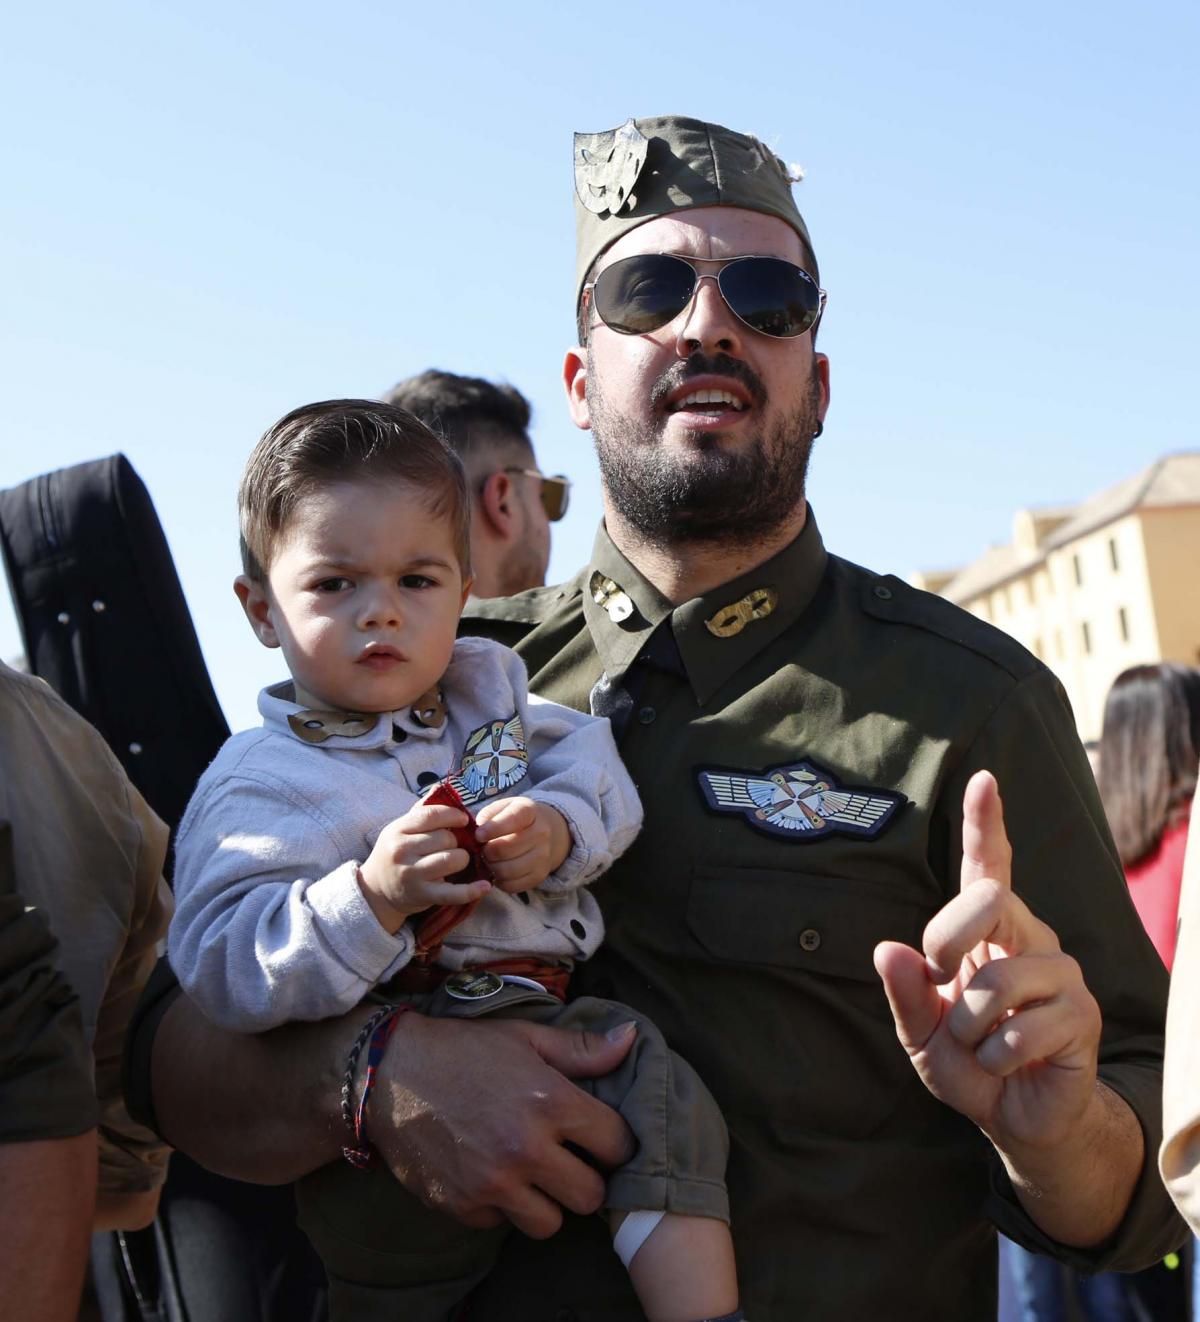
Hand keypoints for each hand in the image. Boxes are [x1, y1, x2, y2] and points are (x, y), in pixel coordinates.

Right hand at [358, 802, 488, 930]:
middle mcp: (401, 851)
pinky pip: (452, 892)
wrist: (376, 890)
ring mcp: (411, 874)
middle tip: (455, 846)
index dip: (453, 815)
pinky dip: (471, 891)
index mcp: (398, 830)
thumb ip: (422, 810)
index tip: (463, 820)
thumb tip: (441, 787)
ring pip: (451, 860)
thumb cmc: (396, 853)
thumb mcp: (401, 829)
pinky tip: (485, 886)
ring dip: (462, 859)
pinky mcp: (421, 895)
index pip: (431, 815)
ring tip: (457, 861)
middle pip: (445, 838)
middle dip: (457, 841)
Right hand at [365, 1012, 636, 1235]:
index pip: (617, 1144)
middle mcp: (526, 1148)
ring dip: (547, 1201)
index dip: (614, 1141)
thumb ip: (582, 1049)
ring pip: (550, 1223)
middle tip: (569, 1160)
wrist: (389, 1074)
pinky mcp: (463, 1206)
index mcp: (551, 1101)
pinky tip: (492, 1175)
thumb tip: (632, 1039)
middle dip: (586, 1178)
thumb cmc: (464, 1049)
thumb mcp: (525, 1038)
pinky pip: (503, 1224)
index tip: (600, 1137)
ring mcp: (494, 1184)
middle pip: (590, 1195)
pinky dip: (503, 1207)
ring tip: (533, 1174)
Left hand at [475, 797, 570, 893]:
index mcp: (529, 811)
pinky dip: (500, 881)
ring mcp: (543, 856)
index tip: (478, 835)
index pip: (511, 819)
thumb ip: (488, 815)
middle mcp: (541, 833)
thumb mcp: (503, 807)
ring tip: (489, 860)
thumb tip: (478, 834)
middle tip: (483, 850)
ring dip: (491, 867)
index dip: (491, 829)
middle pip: (504, 849)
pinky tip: (498, 871)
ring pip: (507, 870)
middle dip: (487, 851)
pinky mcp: (539, 876)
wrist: (548, 832)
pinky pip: (512, 886)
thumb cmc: (516, 819)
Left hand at [873, 770, 1101, 1155]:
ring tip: (980, 1044)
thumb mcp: (918, 1030)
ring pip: (996, 979)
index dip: (985, 822)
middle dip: (947, 939)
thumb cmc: (967, 1059)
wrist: (1013, 1118)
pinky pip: (1017, 1030)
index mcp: (987, 928)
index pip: (986, 866)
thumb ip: (904, 992)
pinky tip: (1007, 1063)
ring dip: (968, 1026)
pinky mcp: (1082, 1014)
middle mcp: (1029, 935)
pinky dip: (995, 1057)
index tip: (984, 779)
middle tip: (941, 979)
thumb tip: (889, 949)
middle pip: (987, 900)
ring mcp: (1061, 972)